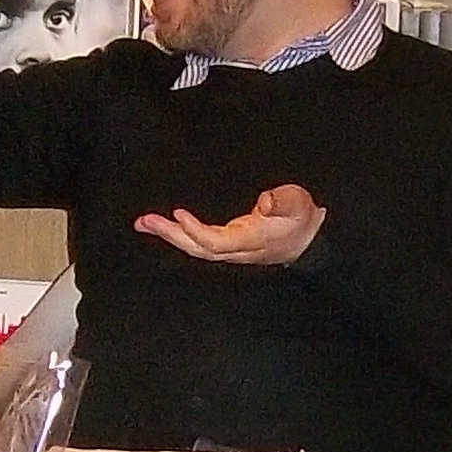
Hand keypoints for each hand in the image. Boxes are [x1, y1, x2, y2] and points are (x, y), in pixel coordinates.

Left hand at [135, 184, 325, 265]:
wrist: (307, 241)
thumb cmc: (300, 218)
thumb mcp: (298, 203)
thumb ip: (283, 201)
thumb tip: (265, 201)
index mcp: (251, 239)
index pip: (216, 242)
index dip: (195, 231)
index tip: (178, 213)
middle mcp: (236, 249)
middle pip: (197, 248)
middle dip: (170, 235)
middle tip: (144, 221)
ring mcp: (230, 251)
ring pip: (195, 248)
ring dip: (169, 236)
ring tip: (144, 223)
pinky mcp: (227, 246)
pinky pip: (198, 245)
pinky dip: (179, 236)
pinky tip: (165, 227)